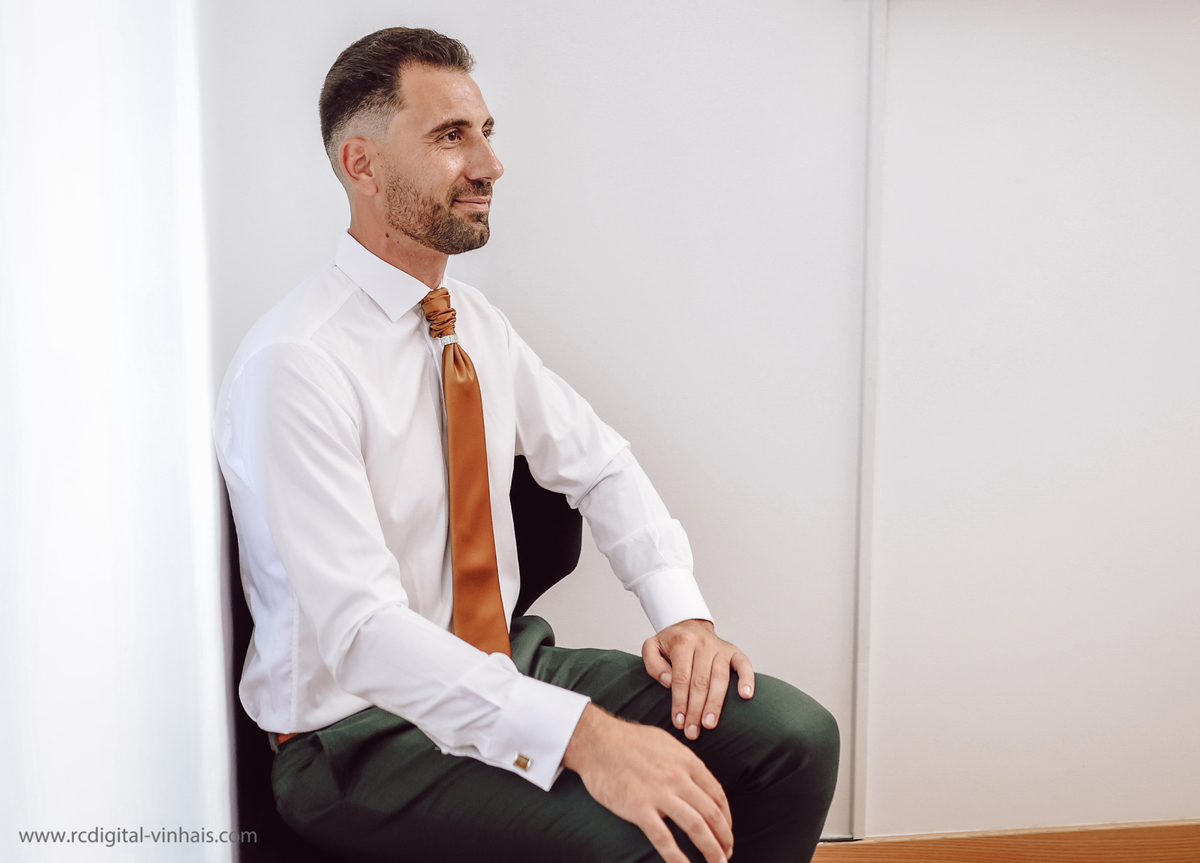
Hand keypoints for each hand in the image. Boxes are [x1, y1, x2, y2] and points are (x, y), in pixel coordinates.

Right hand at [564, 704, 732, 862]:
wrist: (597, 741)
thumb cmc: (629, 740)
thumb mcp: (666, 742)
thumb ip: (684, 761)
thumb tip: (696, 778)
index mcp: (688, 762)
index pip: (717, 795)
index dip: (727, 819)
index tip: (726, 832)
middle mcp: (679, 778)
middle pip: (712, 814)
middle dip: (724, 839)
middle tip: (726, 854)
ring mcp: (660, 794)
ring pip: (696, 828)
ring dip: (711, 850)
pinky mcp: (639, 809)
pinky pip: (664, 839)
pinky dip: (678, 859)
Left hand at [642, 619, 754, 740]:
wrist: (690, 626)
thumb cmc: (671, 643)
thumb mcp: (652, 647)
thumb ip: (653, 664)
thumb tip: (668, 681)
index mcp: (682, 642)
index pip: (681, 678)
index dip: (680, 702)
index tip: (679, 722)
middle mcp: (703, 644)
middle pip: (700, 682)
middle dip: (696, 710)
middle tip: (693, 731)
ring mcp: (721, 647)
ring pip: (720, 679)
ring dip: (715, 704)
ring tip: (710, 724)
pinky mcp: (734, 652)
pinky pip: (744, 665)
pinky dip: (747, 679)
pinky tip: (745, 696)